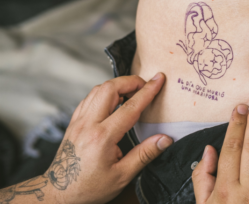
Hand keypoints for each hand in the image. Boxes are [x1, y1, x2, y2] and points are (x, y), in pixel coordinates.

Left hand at [0, 74, 173, 203]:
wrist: (60, 193)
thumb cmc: (90, 187)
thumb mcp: (122, 176)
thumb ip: (145, 154)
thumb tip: (165, 139)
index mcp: (102, 137)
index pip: (130, 107)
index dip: (147, 91)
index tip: (158, 80)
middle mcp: (87, 124)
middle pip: (109, 88)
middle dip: (130, 81)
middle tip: (145, 85)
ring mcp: (78, 121)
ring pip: (97, 90)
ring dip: (117, 86)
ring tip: (132, 92)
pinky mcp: (73, 122)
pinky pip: (89, 98)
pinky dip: (105, 93)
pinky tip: (114, 101)